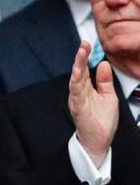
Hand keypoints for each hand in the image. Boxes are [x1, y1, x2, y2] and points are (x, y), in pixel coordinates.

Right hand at [69, 41, 118, 167]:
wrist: (99, 141)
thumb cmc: (102, 120)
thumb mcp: (108, 96)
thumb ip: (104, 81)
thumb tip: (104, 64)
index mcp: (87, 88)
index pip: (85, 69)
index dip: (85, 56)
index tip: (87, 44)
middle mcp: (80, 93)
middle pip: (79, 71)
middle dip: (80, 57)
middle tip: (83, 44)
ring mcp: (78, 100)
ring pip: (75, 80)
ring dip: (77, 67)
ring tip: (80, 54)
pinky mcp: (78, 109)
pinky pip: (76, 94)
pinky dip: (76, 83)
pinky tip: (77, 74)